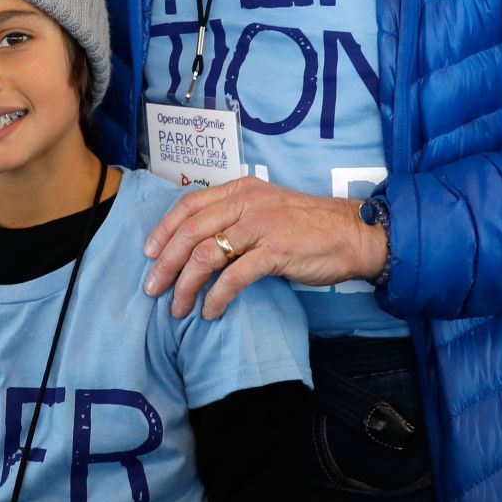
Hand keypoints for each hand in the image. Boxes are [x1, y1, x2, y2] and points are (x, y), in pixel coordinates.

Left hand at [142, 176, 387, 320]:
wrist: (352, 233)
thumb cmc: (308, 225)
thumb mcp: (266, 209)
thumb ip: (235, 218)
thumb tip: (199, 245)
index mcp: (241, 189)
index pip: (189, 205)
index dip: (164, 229)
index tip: (149, 253)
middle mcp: (247, 203)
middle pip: (191, 232)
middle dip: (165, 262)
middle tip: (152, 287)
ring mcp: (261, 226)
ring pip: (206, 255)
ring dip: (185, 285)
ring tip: (178, 307)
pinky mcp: (275, 251)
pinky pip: (234, 277)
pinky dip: (216, 297)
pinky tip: (210, 312)